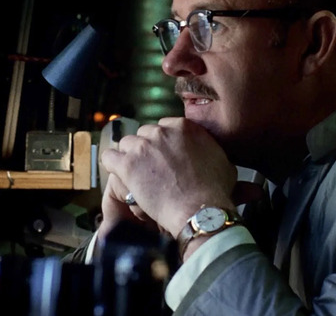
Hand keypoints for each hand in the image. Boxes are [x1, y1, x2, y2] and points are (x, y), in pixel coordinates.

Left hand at [100, 117, 237, 237]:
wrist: (200, 210)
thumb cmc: (215, 191)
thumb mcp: (226, 165)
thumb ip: (216, 155)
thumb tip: (220, 158)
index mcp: (184, 127)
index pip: (164, 126)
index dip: (163, 142)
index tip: (164, 156)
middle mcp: (162, 131)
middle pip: (144, 133)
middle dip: (146, 149)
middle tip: (151, 168)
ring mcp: (143, 146)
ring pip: (126, 144)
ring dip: (129, 157)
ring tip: (136, 175)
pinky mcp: (127, 164)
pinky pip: (109, 157)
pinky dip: (112, 165)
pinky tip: (119, 175)